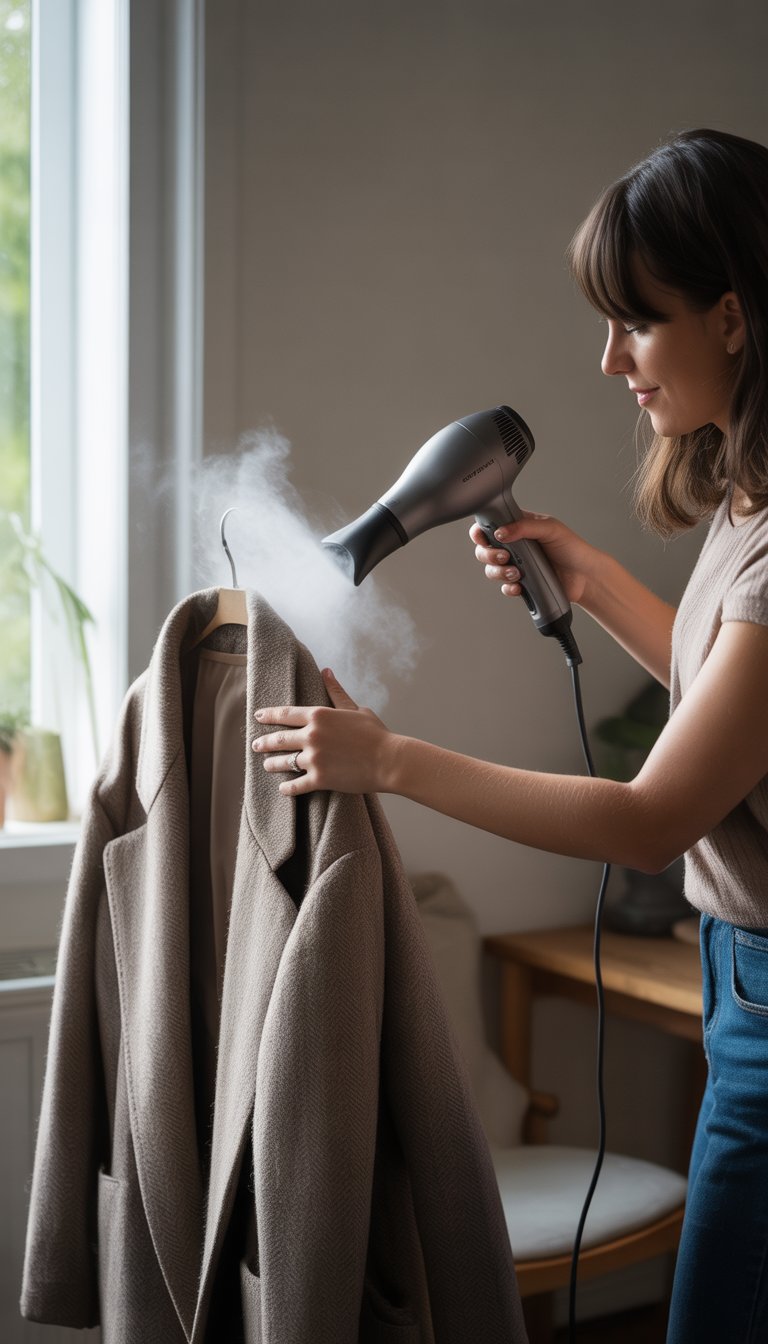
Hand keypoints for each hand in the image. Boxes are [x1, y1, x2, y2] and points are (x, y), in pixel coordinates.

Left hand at [252, 669, 395, 795]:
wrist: (389, 760)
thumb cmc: (376, 734)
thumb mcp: (355, 709)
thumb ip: (336, 692)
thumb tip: (325, 671)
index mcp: (319, 715)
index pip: (285, 714)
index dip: (269, 715)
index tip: (257, 716)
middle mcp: (312, 735)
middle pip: (279, 738)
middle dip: (264, 742)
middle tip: (255, 745)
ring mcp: (314, 758)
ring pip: (283, 762)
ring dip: (272, 764)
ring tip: (267, 765)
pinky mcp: (320, 779)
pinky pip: (295, 785)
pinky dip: (287, 788)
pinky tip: (283, 788)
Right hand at [469, 511, 598, 606]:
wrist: (585, 576)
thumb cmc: (572, 548)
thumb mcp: (550, 528)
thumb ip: (524, 527)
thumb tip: (501, 532)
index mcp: (518, 528)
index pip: (490, 527)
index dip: (481, 533)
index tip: (485, 538)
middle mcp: (515, 547)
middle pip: (485, 550)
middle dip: (489, 555)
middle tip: (505, 556)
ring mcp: (517, 566)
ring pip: (492, 570)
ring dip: (499, 572)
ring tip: (516, 572)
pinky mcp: (522, 584)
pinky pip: (505, 587)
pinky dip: (509, 588)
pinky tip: (519, 586)